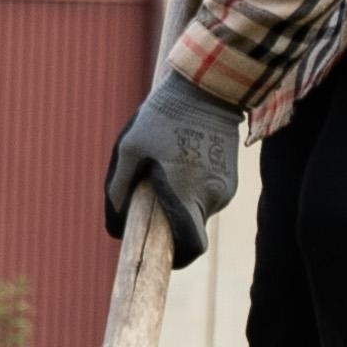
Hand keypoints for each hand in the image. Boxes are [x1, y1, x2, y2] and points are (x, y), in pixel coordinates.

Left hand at [102, 74, 241, 252]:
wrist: (207, 88)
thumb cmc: (163, 116)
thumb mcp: (129, 148)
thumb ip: (118, 188)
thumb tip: (114, 224)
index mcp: (187, 193)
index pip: (190, 247)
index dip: (176, 258)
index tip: (160, 255)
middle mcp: (212, 197)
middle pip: (189, 231)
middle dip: (170, 225)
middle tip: (150, 200)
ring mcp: (226, 189)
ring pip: (198, 213)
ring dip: (180, 204)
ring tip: (166, 170)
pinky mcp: (231, 178)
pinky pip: (207, 196)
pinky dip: (193, 190)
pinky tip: (182, 163)